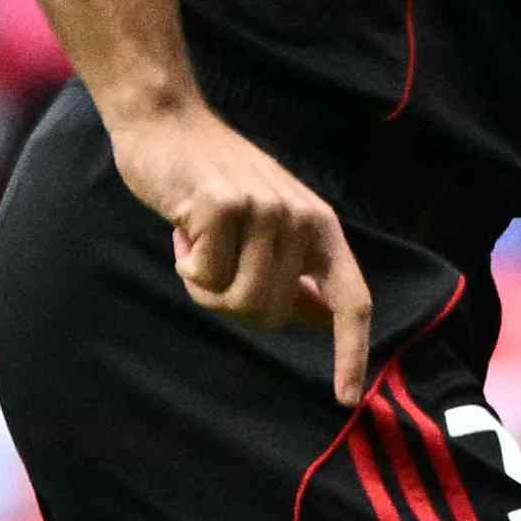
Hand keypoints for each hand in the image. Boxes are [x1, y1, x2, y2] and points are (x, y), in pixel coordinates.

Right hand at [111, 100, 370, 398]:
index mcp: (323, 228)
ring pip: (237, 300)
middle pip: (274, 313)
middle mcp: (303, 219)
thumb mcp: (270, 225)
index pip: (352, 300)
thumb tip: (319, 319)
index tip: (347, 396)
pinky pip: (202, 277)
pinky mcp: (222, 208)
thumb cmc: (215, 183)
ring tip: (198, 243)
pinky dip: (184, 263)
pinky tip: (182, 227)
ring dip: (205, 284)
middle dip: (232, 303)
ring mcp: (265, 211)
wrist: (168, 123)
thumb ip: (294, 268)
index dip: (351, 352)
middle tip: (212, 262)